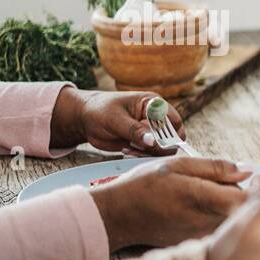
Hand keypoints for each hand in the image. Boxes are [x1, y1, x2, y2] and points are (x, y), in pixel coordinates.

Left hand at [51, 86, 183, 155]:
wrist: (84, 119)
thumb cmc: (99, 111)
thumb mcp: (115, 120)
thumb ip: (135, 131)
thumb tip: (153, 142)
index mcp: (153, 104)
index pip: (174, 121)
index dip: (172, 134)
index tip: (158, 144)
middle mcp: (156, 118)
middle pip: (172, 138)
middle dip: (158, 147)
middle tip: (140, 149)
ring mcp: (150, 131)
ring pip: (162, 148)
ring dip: (148, 153)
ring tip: (129, 149)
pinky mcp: (144, 142)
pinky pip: (151, 154)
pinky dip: (141, 155)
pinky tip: (126, 150)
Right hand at [88, 157, 254, 251]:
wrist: (118, 217)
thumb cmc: (143, 186)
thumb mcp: (177, 165)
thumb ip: (215, 167)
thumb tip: (246, 170)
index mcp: (201, 198)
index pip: (247, 200)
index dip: (259, 190)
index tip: (256, 178)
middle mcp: (205, 222)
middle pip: (243, 211)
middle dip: (243, 195)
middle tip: (226, 181)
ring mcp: (201, 237)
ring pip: (232, 221)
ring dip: (231, 207)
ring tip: (207, 194)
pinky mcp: (196, 245)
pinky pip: (218, 230)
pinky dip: (218, 218)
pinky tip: (199, 209)